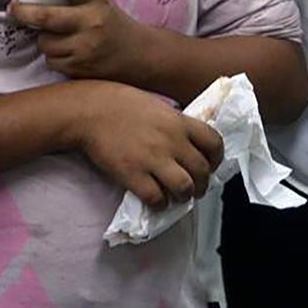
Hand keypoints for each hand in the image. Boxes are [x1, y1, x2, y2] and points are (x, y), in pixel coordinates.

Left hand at [10, 0, 152, 84]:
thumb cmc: (112, 24)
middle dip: (23, 13)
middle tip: (13, 9)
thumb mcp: (100, 3)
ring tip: (59, 38)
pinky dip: (54, 56)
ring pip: (45, 42)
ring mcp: (86, 48)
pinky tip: (68, 53)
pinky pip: (52, 61)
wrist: (139, 55)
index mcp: (97, 1)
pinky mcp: (81, 68)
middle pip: (47, 17)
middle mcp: (92, 23)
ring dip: (45, 40)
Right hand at [77, 83, 223, 205]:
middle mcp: (172, 141)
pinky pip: (156, 198)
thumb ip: (176, 124)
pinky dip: (160, 204)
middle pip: (202, 170)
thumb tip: (188, 143)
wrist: (90, 110)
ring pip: (184, 187)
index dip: (217, 159)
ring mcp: (153, 158)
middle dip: (203, 184)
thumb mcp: (159, 106)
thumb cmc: (122, 103)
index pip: (214, 142)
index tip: (211, 165)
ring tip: (178, 197)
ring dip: (184, 197)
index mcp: (180, 122)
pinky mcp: (132, 174)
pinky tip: (157, 201)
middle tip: (196, 189)